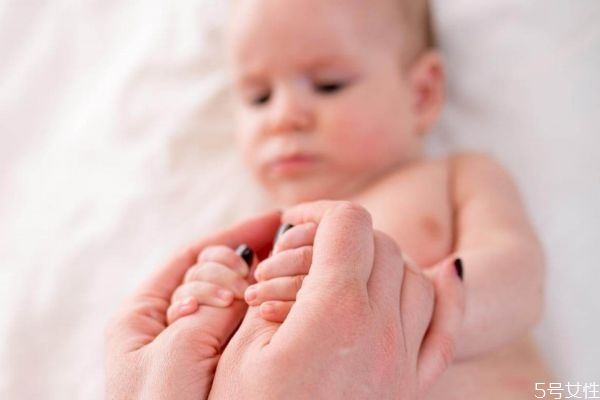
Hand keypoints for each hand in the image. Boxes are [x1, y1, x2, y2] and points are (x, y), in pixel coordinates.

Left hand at [105, 211, 279, 399]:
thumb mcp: (179, 353)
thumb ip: (210, 307)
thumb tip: (242, 265)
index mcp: (140, 316)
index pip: (190, 257)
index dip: (231, 236)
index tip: (272, 220)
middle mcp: (165, 325)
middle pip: (210, 273)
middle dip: (243, 262)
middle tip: (277, 259)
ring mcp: (190, 344)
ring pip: (229, 299)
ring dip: (254, 283)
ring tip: (283, 277)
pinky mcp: (212, 362)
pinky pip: (238, 325)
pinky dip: (257, 310)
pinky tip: (278, 305)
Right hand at [209, 201, 464, 399]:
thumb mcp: (241, 352)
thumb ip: (274, 290)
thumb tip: (290, 253)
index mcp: (335, 313)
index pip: (349, 225)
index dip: (318, 212)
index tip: (294, 221)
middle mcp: (382, 332)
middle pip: (382, 245)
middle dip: (343, 235)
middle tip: (306, 252)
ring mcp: (403, 362)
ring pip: (415, 277)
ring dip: (381, 261)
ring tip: (344, 273)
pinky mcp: (411, 387)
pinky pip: (445, 327)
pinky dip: (445, 295)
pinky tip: (444, 274)